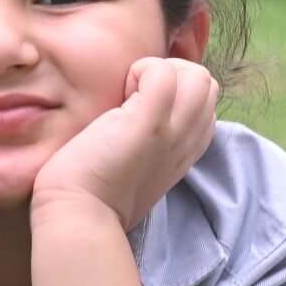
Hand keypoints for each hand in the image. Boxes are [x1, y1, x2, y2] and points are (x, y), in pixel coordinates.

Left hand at [31, 57, 219, 230]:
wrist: (79, 214)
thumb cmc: (96, 190)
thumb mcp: (140, 164)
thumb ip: (152, 141)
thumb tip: (138, 110)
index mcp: (187, 152)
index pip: (205, 103)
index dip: (176, 92)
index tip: (142, 107)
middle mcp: (188, 141)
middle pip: (207, 84)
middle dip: (173, 75)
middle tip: (135, 97)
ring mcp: (173, 130)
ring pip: (197, 75)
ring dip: (160, 71)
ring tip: (129, 95)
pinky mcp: (149, 122)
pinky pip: (163, 73)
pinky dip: (140, 71)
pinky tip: (120, 95)